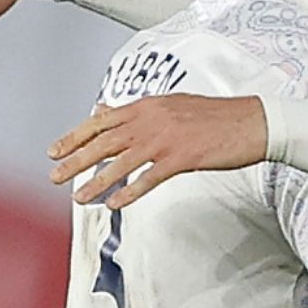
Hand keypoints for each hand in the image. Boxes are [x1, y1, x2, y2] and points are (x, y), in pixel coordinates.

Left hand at [49, 94, 268, 207]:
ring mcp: (167, 138)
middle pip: (105, 141)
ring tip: (78, 197)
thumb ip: (139, 110)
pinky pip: (150, 177)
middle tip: (55, 176)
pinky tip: (115, 203)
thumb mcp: (172, 104)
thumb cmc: (217, 116)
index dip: (75, 136)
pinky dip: (131, 191)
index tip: (55, 150)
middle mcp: (152, 119)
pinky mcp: (183, 157)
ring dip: (97, 180)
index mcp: (148, 105)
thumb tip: (107, 110)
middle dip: (76, 159)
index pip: (102, 121)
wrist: (253, 121)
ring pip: (122, 161)